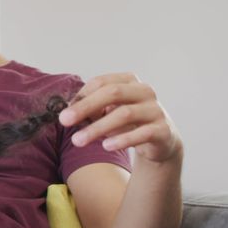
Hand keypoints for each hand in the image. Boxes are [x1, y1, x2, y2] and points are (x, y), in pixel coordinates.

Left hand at [59, 73, 182, 162]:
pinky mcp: (163, 130)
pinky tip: (106, 146)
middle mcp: (144, 91)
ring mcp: (156, 110)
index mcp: (129, 81)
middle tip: (64, 121)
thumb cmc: (127, 122)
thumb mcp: (107, 112)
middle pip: (112, 92)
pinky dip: (122, 139)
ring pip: (124, 114)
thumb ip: (90, 110)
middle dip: (85, 107)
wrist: (161, 140)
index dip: (81, 96)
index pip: (101, 83)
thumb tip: (67, 113)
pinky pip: (142, 133)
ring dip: (97, 128)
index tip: (64, 113)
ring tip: (78, 141)